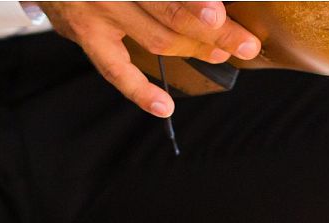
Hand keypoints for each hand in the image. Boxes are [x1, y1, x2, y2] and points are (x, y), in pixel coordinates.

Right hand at [36, 2, 259, 116]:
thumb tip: (207, 4)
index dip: (200, 5)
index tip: (222, 14)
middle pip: (172, 12)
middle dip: (214, 31)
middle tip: (244, 42)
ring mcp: (96, 12)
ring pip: (156, 39)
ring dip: (193, 49)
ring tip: (220, 55)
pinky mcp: (84, 36)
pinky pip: (115, 70)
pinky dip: (140, 91)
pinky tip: (165, 106)